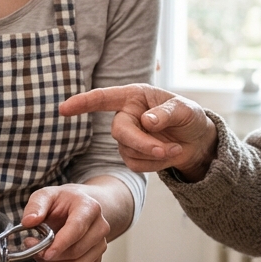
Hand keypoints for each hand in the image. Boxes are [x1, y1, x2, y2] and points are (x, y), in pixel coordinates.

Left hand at [21, 184, 110, 261]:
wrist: (80, 208)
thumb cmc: (62, 202)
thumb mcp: (46, 195)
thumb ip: (36, 206)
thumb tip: (28, 221)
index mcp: (89, 208)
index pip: (77, 229)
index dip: (60, 244)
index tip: (44, 253)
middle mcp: (100, 227)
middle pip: (76, 252)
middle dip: (51, 257)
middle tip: (33, 249)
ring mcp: (100, 245)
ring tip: (40, 255)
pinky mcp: (96, 260)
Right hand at [60, 84, 218, 179]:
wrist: (196, 140)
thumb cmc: (189, 117)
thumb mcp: (186, 110)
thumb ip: (167, 113)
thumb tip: (147, 121)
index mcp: (134, 96)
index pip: (103, 98)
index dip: (82, 103)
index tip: (64, 109)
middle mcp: (126, 115)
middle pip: (119, 131)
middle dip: (142, 143)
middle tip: (165, 150)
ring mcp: (127, 137)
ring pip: (128, 151)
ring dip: (154, 155)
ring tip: (176, 149)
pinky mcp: (132, 155)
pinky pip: (136, 165)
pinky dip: (155, 164)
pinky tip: (168, 155)